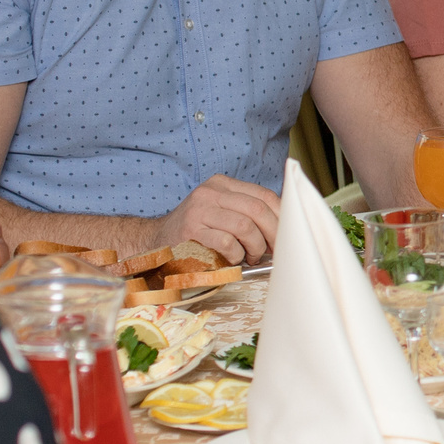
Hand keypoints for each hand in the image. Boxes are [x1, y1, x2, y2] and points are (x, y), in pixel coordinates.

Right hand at [157, 175, 281, 262]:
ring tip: (251, 256)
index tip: (288, 233)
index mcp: (222, 184)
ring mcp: (199, 209)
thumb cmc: (196, 232)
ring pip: (245, 226)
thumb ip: (246, 214)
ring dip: (255, 246)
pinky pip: (227, 242)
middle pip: (258, 209)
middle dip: (273, 233)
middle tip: (274, 251)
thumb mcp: (221, 213)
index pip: (263, 195)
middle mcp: (211, 192)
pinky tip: (233, 259)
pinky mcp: (191, 230)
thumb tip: (282, 228)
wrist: (155, 242)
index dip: (281, 216)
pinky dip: (236, 254)